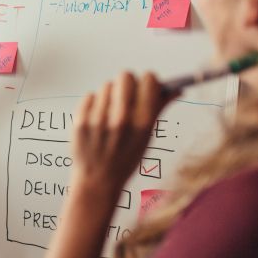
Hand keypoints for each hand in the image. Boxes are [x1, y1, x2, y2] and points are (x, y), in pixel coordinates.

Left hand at [70, 72, 174, 208]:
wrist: (97, 181)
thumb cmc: (126, 158)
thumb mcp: (147, 137)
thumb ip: (159, 109)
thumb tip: (176, 90)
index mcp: (143, 123)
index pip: (149, 81)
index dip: (148, 82)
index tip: (146, 87)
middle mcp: (121, 120)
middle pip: (125, 76)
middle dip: (128, 84)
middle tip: (126, 96)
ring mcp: (98, 120)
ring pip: (106, 85)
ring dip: (110, 95)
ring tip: (110, 114)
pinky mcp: (80, 121)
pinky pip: (90, 96)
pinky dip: (94, 104)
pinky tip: (96, 119)